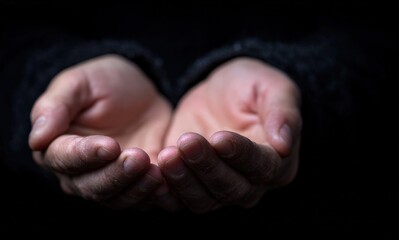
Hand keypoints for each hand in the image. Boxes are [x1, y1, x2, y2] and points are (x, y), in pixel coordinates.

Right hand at [29, 54, 171, 208]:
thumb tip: (36, 138)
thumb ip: (56, 106)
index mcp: (58, 146)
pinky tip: (168, 183)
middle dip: (116, 174)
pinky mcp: (137, 184)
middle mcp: (80, 172)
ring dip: (137, 188)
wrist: (139, 94)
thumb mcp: (79, 83)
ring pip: (118, 197)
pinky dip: (155, 194)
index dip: (86, 155)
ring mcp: (110, 181)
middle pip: (92, 185)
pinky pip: (143, 198)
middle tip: (138, 158)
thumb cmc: (103, 83)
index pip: (65, 158)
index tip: (109, 145)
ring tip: (156, 171)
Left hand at [157, 57, 301, 212]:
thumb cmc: (250, 87)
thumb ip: (282, 111)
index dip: (241, 154)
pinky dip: (166, 190)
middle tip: (187, 142)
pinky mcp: (192, 184)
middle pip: (231, 188)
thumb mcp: (271, 87)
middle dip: (207, 167)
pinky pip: (179, 198)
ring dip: (184, 180)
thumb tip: (284, 144)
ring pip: (203, 199)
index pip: (262, 166)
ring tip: (168, 154)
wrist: (220, 93)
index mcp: (278, 162)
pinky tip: (153, 170)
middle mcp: (251, 183)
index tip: (220, 138)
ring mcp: (219, 189)